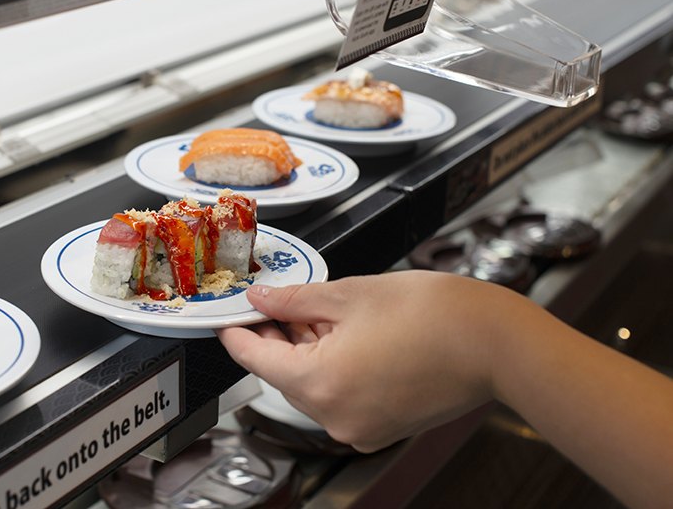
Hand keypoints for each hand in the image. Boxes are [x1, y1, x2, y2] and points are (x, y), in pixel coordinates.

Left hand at [217, 271, 536, 451]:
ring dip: (306, 353)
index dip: (237, 335)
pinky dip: (332, 370)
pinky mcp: (381, 428)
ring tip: (319, 313)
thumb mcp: (349, 294)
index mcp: (320, 383)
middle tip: (278, 304)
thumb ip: (294, 300)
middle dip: (277, 339)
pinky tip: (343, 337)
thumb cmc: (434, 314)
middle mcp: (335, 417)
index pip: (255, 360)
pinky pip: (339, 399)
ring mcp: (360, 429)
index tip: (228, 320)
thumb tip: (261, 300)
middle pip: (284, 376)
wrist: (494, 343)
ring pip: (311, 387)